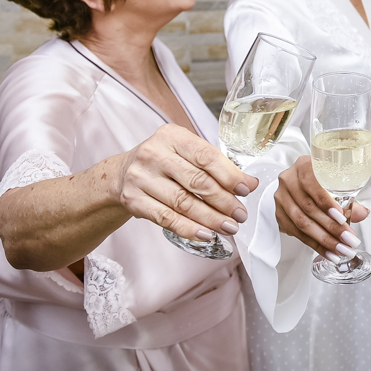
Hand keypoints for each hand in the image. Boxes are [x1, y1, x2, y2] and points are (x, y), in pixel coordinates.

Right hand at [114, 124, 259, 241]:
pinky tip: (206, 234)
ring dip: (210, 218)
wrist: (122, 174)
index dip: (229, 175)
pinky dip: (188, 228)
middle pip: (196, 181)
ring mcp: (140, 177)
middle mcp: (154, 154)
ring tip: (228, 227)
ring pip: (183, 203)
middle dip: (224, 201)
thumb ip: (215, 164)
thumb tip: (249, 183)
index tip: (246, 189)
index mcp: (171, 136)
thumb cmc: (164, 162)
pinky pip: (166, 218)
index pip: (206, 156)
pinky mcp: (133, 200)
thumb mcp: (185, 152)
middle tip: (240, 215)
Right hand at [274, 156, 370, 261]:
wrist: (298, 183)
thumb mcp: (335, 183)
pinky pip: (298, 234)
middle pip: (308, 208)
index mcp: (303, 166)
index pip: (312, 185)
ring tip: (342, 250)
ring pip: (302, 223)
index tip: (343, 218)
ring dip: (324, 240)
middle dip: (331, 228)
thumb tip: (363, 213)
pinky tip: (330, 253)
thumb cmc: (320, 181)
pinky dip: (316, 245)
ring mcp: (282, 199)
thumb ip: (348, 198)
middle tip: (349, 240)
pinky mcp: (280, 216)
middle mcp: (289, 181)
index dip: (326, 203)